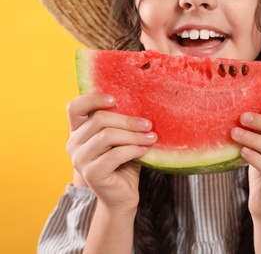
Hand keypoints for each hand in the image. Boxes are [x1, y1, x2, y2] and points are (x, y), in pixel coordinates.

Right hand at [66, 94, 156, 211]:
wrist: (122, 197)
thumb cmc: (124, 164)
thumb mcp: (121, 140)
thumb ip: (122, 125)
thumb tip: (141, 105)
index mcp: (78, 132)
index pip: (75, 108)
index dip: (93, 99)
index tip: (115, 99)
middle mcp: (74, 144)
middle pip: (99, 119)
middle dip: (128, 121)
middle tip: (148, 124)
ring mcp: (80, 160)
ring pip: (107, 135)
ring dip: (133, 135)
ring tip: (150, 137)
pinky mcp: (91, 174)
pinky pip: (115, 154)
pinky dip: (133, 150)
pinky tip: (145, 151)